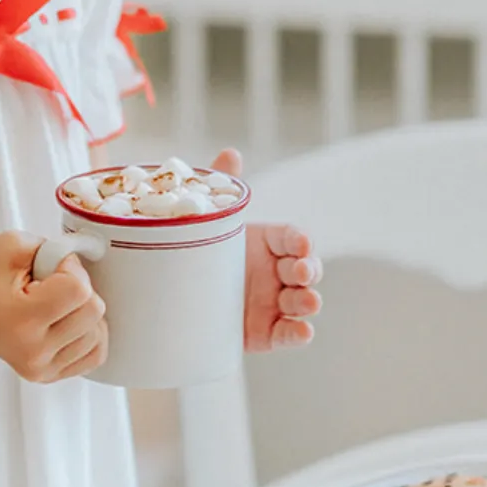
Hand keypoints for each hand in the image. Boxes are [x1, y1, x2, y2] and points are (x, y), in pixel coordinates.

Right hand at [0, 232, 107, 383]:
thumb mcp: (10, 245)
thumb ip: (54, 247)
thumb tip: (89, 260)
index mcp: (21, 319)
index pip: (79, 291)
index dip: (71, 269)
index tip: (50, 267)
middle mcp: (32, 351)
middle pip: (94, 312)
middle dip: (79, 289)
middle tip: (49, 286)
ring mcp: (40, 368)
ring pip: (98, 334)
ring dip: (82, 312)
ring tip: (51, 305)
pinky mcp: (46, 375)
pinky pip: (94, 354)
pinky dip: (88, 334)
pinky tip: (65, 322)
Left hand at [210, 149, 322, 352]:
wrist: (176, 298)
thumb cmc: (200, 252)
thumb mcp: (211, 222)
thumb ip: (223, 188)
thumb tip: (230, 153)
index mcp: (268, 242)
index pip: (292, 237)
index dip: (299, 239)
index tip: (301, 241)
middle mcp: (277, 272)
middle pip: (305, 268)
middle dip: (309, 269)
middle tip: (301, 270)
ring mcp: (275, 303)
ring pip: (302, 301)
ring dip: (309, 300)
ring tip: (306, 300)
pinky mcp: (268, 331)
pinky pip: (289, 333)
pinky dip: (299, 333)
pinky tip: (303, 330)